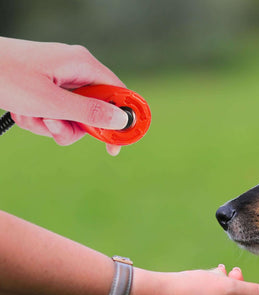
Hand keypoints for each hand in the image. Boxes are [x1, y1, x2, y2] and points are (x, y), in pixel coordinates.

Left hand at [0, 37, 127, 155]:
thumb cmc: (6, 76)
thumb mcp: (50, 101)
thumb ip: (89, 112)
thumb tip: (121, 120)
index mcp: (83, 65)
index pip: (119, 94)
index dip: (124, 119)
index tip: (119, 142)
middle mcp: (76, 71)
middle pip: (95, 112)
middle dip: (74, 126)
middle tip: (55, 127)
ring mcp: (62, 80)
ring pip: (74, 117)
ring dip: (53, 125)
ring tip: (33, 117)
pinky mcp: (49, 89)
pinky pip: (58, 114)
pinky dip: (42, 120)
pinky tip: (26, 112)